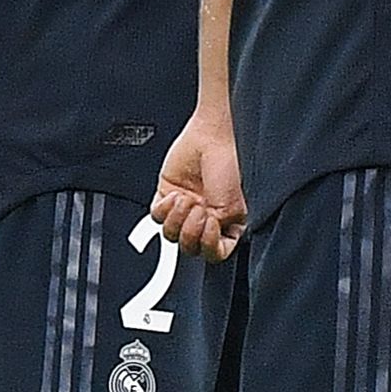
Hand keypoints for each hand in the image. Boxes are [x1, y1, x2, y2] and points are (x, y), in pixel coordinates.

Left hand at [154, 109, 246, 259]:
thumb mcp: (234, 208)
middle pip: (189, 247)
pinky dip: (164, 209)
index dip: (210, 246)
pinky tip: (176, 195)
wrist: (211, 139)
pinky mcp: (167, 196)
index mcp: (227, 224)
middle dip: (192, 231)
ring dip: (178, 219)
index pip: (215, 252)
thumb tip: (205, 246)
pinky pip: (156, 217)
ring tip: (188, 201)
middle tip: (200, 211)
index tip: (211, 228)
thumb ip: (220, 234)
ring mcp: (185, 209)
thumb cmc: (231, 166)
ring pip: (170, 235)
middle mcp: (206, 219)